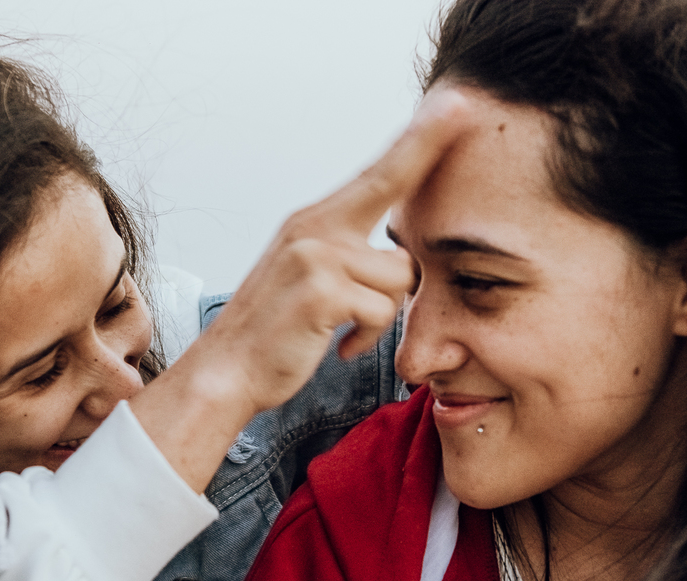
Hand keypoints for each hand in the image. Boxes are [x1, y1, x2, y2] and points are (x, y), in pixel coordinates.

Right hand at [131, 88, 471, 490]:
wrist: (226, 371)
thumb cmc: (273, 332)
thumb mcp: (305, 277)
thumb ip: (343, 252)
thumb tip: (395, 252)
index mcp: (312, 223)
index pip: (376, 173)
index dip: (417, 138)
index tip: (452, 103)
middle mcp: (313, 228)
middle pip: (392, 184)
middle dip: (428, 143)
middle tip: (461, 106)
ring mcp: (316, 257)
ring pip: (401, 272)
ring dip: (386, 310)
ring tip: (350, 327)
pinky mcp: (323, 291)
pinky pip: (383, 311)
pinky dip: (369, 336)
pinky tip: (340, 345)